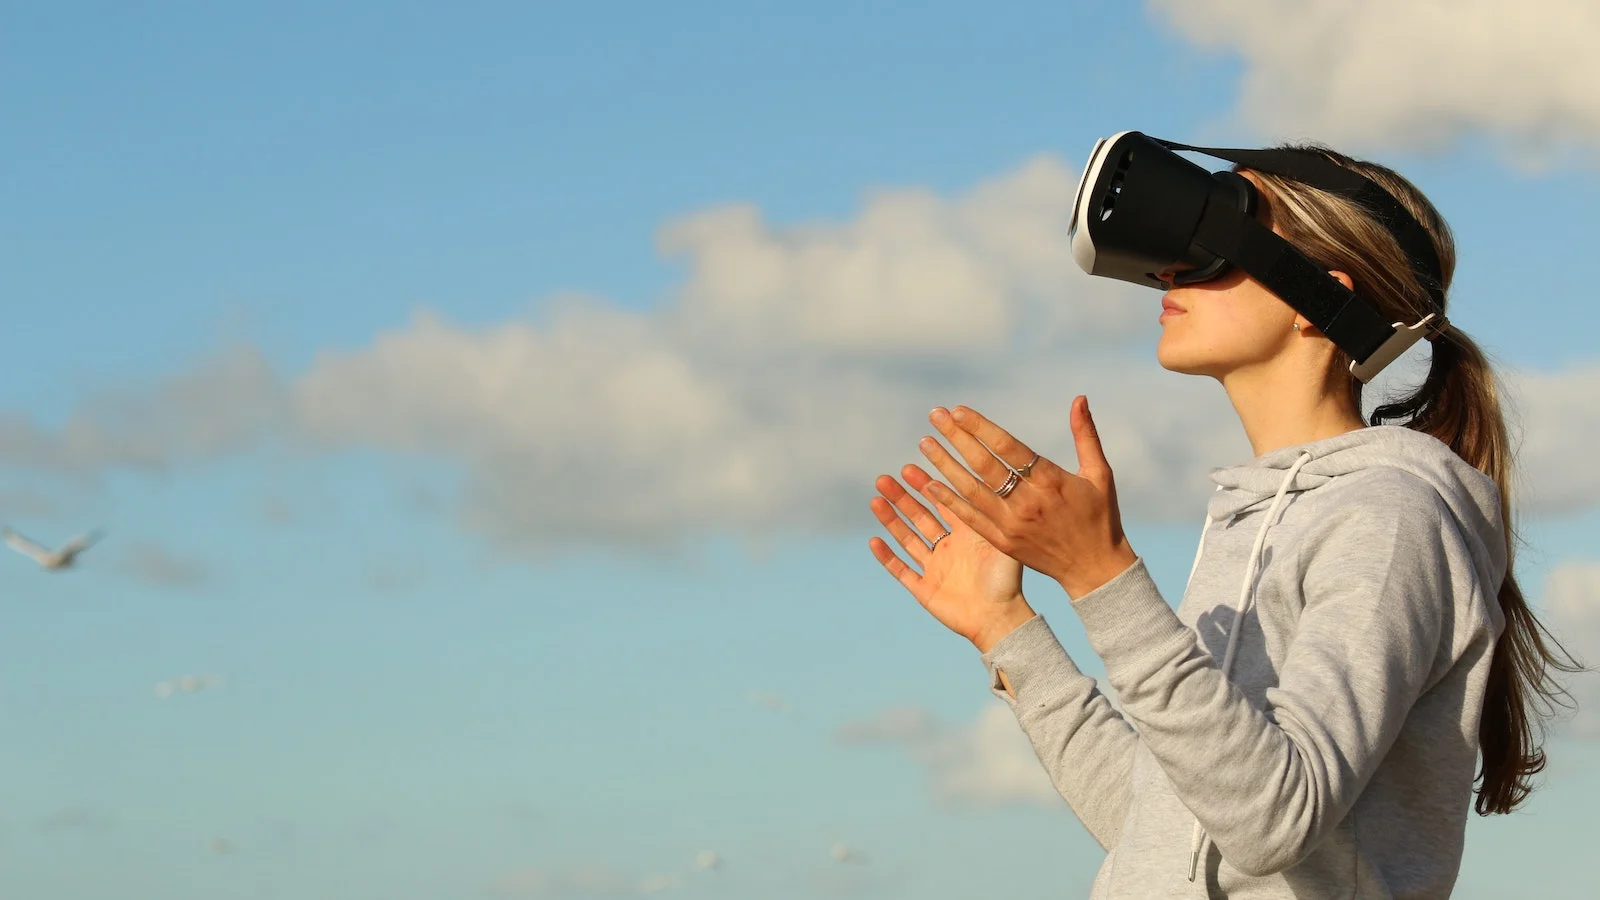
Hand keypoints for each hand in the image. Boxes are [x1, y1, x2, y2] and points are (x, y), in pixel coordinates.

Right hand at [868, 465, 1035, 653]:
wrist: (1001, 619)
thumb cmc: (1008, 581)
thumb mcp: (1001, 540)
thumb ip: (990, 513)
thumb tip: (986, 478)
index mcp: (966, 535)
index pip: (942, 503)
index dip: (925, 486)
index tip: (909, 466)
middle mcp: (948, 548)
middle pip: (919, 517)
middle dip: (902, 498)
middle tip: (885, 479)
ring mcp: (935, 568)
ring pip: (907, 539)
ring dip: (891, 520)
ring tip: (876, 500)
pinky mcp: (925, 590)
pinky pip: (901, 570)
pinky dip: (887, 556)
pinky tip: (874, 541)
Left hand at [916, 396, 1137, 599]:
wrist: (1094, 568)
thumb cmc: (1100, 516)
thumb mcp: (1099, 474)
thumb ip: (1085, 435)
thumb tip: (1079, 398)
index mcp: (1051, 481)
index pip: (1008, 447)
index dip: (980, 427)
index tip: (957, 411)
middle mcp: (1027, 502)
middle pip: (984, 465)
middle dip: (957, 438)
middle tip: (934, 416)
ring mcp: (1012, 524)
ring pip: (971, 490)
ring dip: (945, 465)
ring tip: (925, 444)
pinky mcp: (1003, 542)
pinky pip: (970, 519)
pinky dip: (949, 501)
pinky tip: (930, 485)